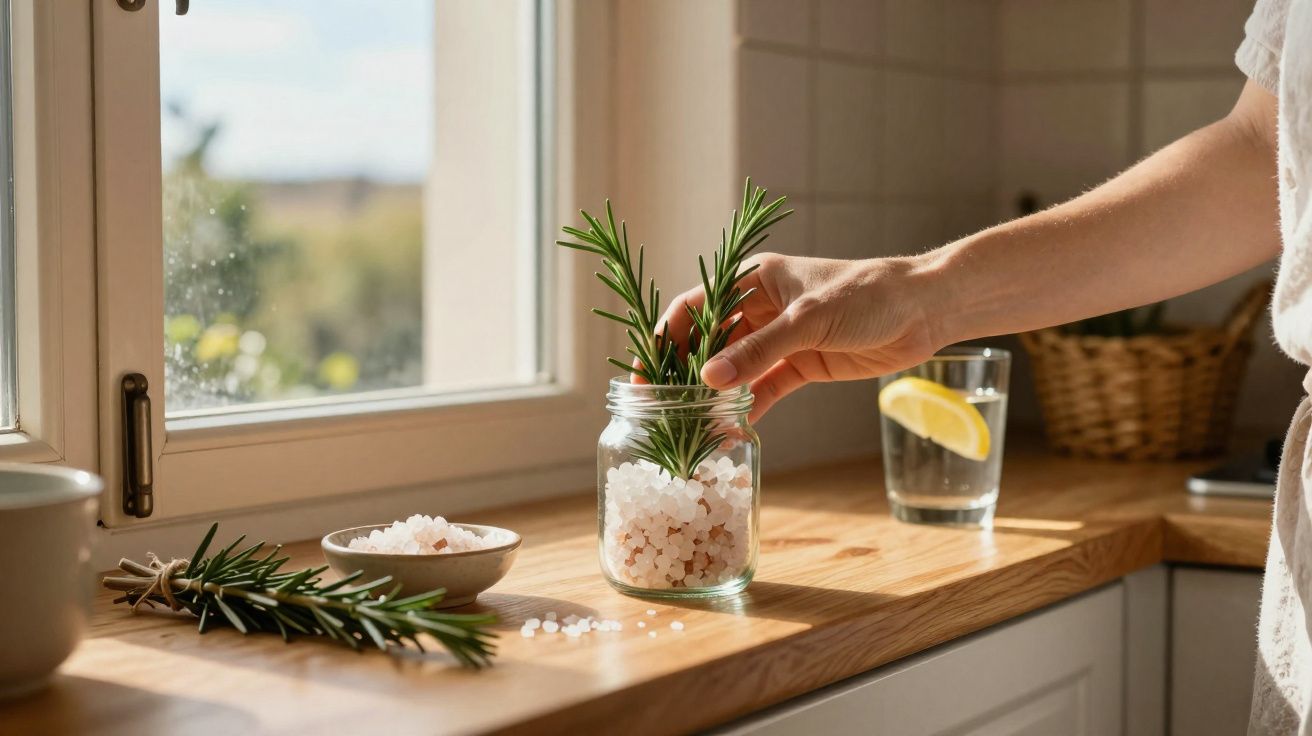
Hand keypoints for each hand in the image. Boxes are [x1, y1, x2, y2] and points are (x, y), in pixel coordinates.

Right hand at [658, 253, 941, 421]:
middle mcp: (760, 308)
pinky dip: (747, 409)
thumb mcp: (808, 319)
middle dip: (685, 374)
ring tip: (691, 426)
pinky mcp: (801, 365)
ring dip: (714, 396)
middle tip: (662, 409)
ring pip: (734, 370)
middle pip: (708, 343)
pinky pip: (763, 389)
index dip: (665, 339)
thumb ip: (759, 351)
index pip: (693, 308)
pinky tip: (731, 432)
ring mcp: (780, 339)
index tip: (645, 373)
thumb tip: (709, 380)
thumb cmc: (867, 296)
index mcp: (753, 280)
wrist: (924, 310)